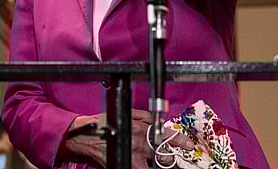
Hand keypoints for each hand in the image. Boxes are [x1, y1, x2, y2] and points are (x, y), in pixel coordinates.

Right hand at [60, 109, 196, 168]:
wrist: (88, 137)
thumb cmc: (107, 123)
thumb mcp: (128, 114)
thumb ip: (145, 117)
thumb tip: (159, 120)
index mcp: (143, 130)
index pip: (168, 136)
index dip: (181, 141)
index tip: (189, 145)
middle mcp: (141, 145)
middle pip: (165, 156)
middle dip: (173, 159)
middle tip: (177, 159)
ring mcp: (135, 159)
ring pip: (156, 167)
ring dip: (162, 165)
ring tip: (165, 164)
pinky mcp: (127, 166)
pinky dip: (149, 168)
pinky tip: (149, 165)